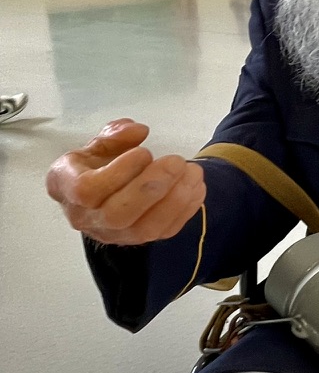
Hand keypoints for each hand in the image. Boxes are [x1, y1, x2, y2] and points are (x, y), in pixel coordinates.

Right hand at [46, 119, 204, 245]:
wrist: (102, 191)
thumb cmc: (97, 164)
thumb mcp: (97, 143)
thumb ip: (114, 134)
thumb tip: (137, 131)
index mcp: (67, 188)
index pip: (88, 191)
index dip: (119, 173)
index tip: (144, 152)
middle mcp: (87, 218)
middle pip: (118, 215)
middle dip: (151, 188)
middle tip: (176, 162)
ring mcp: (114, 234)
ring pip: (145, 229)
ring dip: (175, 200)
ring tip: (194, 172)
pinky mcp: (139, 240)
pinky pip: (164, 232)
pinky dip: (186, 209)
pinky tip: (197, 186)